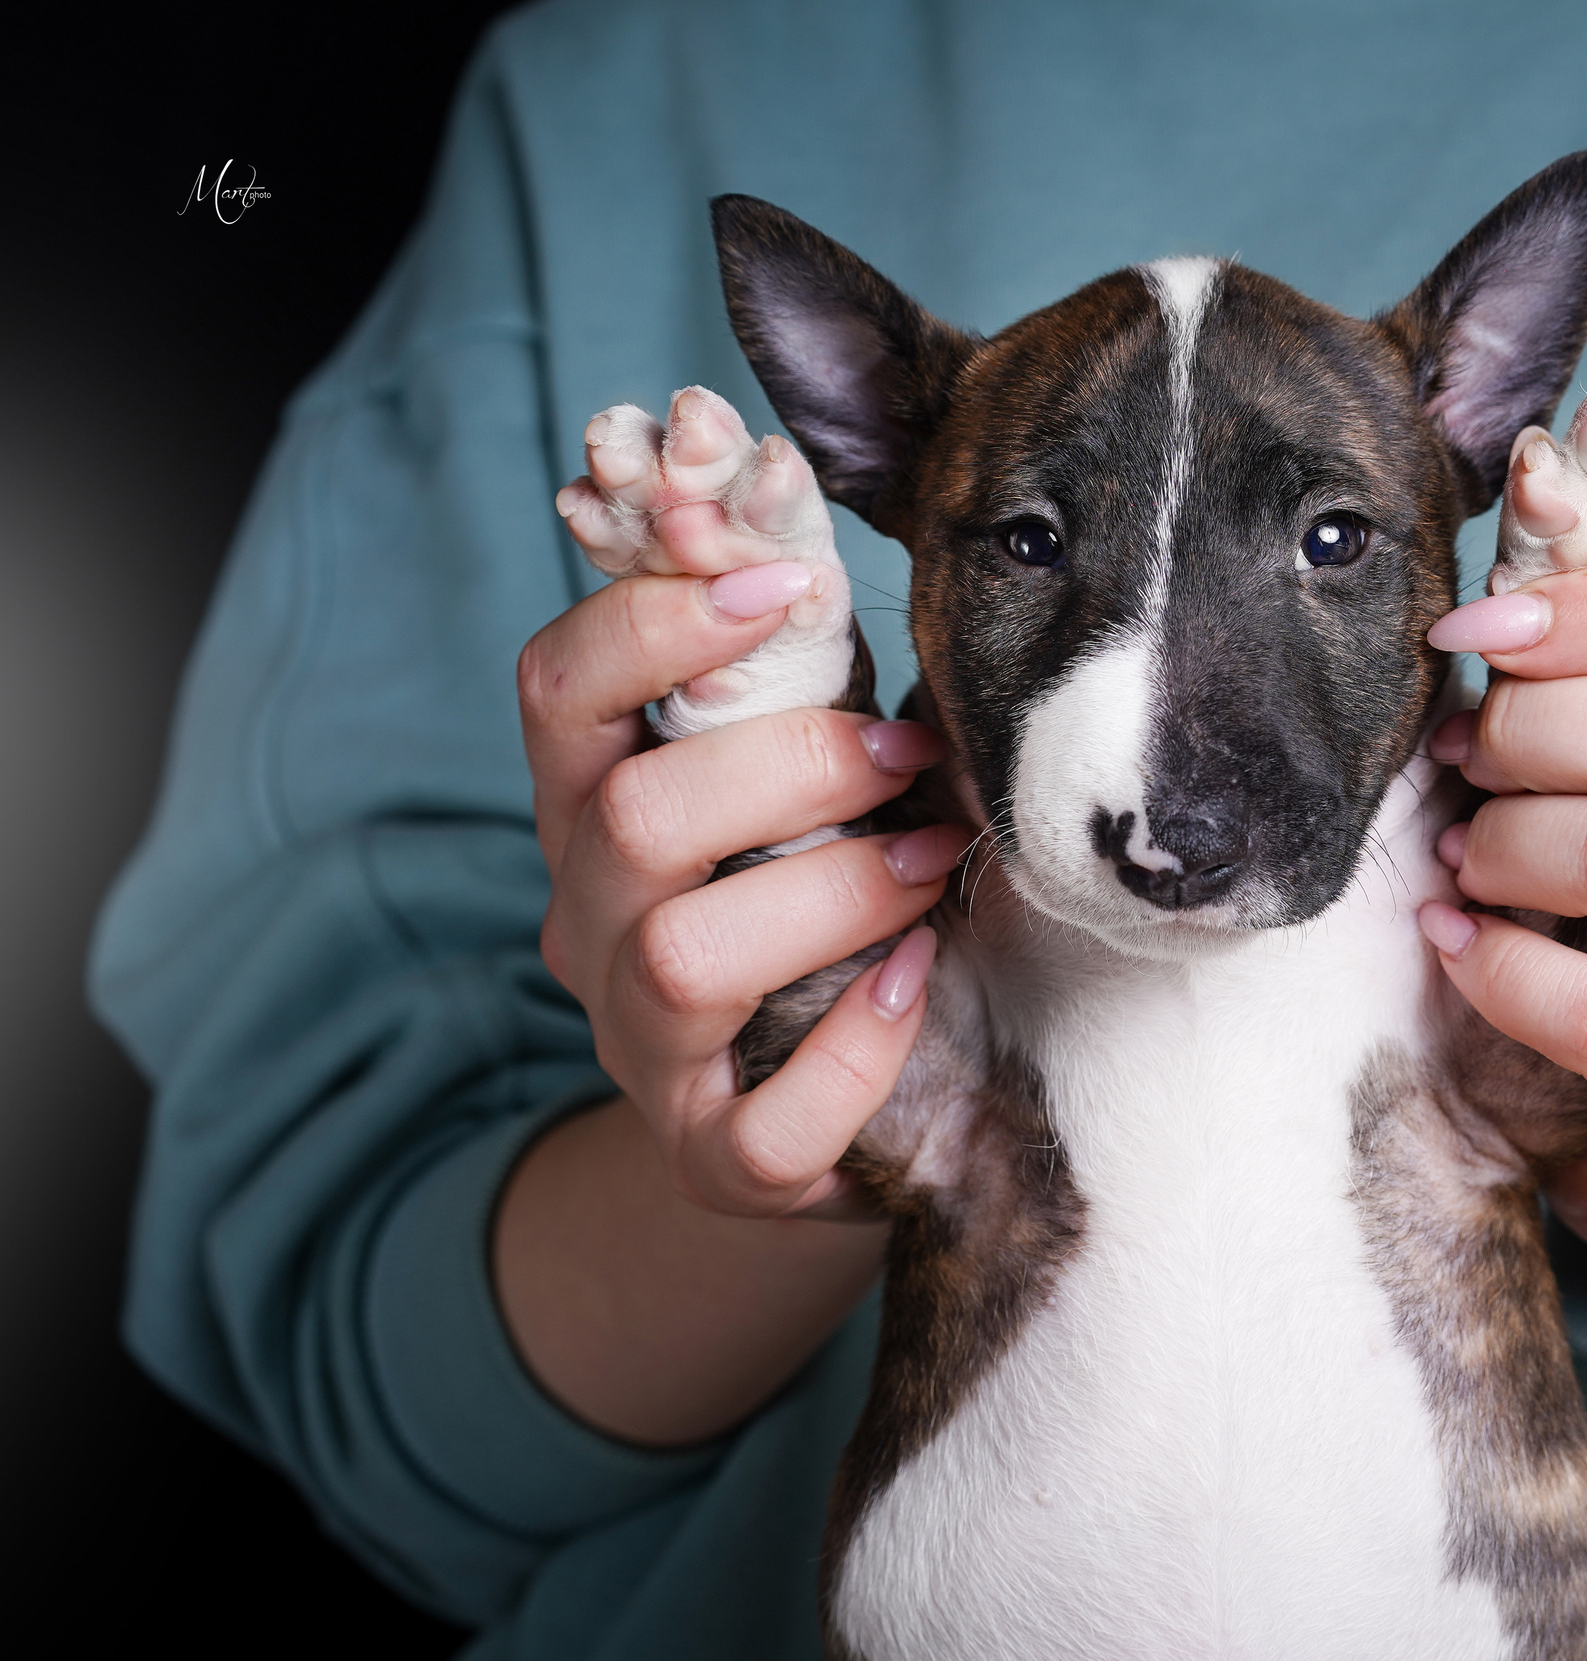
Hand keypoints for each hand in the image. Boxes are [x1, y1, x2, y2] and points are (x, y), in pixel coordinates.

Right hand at [517, 559, 969, 1218]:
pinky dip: (854, 1055)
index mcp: (595, 805)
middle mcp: (589, 923)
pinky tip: (916, 987)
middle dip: (790, 769)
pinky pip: (762, 1130)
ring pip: (683, 959)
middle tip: (909, 758)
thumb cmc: (826, 897)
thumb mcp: (807, 778)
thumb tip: (812, 532)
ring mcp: (640, 1050)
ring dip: (831, 896)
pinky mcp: (712, 1158)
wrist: (824, 1111)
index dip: (654, 619)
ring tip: (927, 869)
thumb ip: (798, 684)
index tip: (785, 584)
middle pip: (630, 819)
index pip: (555, 688)